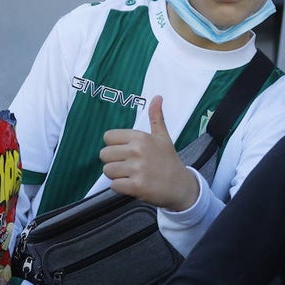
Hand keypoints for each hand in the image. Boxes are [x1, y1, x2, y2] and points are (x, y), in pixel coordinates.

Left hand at [100, 96, 198, 210]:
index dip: (114, 146)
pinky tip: (133, 185)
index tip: (126, 152)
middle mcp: (137, 151)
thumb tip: (157, 97)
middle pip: (104, 155)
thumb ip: (156, 117)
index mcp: (140, 137)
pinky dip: (120, 188)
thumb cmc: (169, 160)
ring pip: (107, 171)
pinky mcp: (136, 186)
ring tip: (131, 175)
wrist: (181, 186)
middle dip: (113, 162)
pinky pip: (114, 185)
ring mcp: (136, 169)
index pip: (108, 137)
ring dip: (117, 176)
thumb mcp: (163, 137)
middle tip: (128, 166)